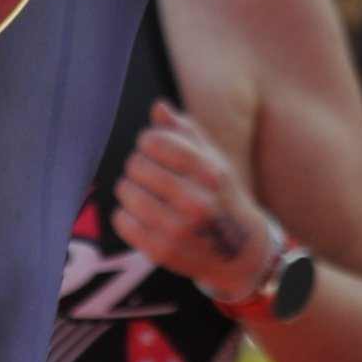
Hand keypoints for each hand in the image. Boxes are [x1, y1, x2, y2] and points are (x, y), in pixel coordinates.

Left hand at [112, 103, 270, 305]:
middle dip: (139, 165)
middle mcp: (195, 202)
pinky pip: (121, 219)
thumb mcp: (214, 160)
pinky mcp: (160, 251)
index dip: (148, 141)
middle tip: (151, 175)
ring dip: (131, 188)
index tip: (153, 149)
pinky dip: (126, 214)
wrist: (240, 253)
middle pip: (136, 165)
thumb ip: (186, 131)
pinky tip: (143, 215)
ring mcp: (177, 229)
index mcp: (209, 173)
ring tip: (147, 194)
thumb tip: (159, 108)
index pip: (156, 141)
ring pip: (126, 190)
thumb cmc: (221, 197)